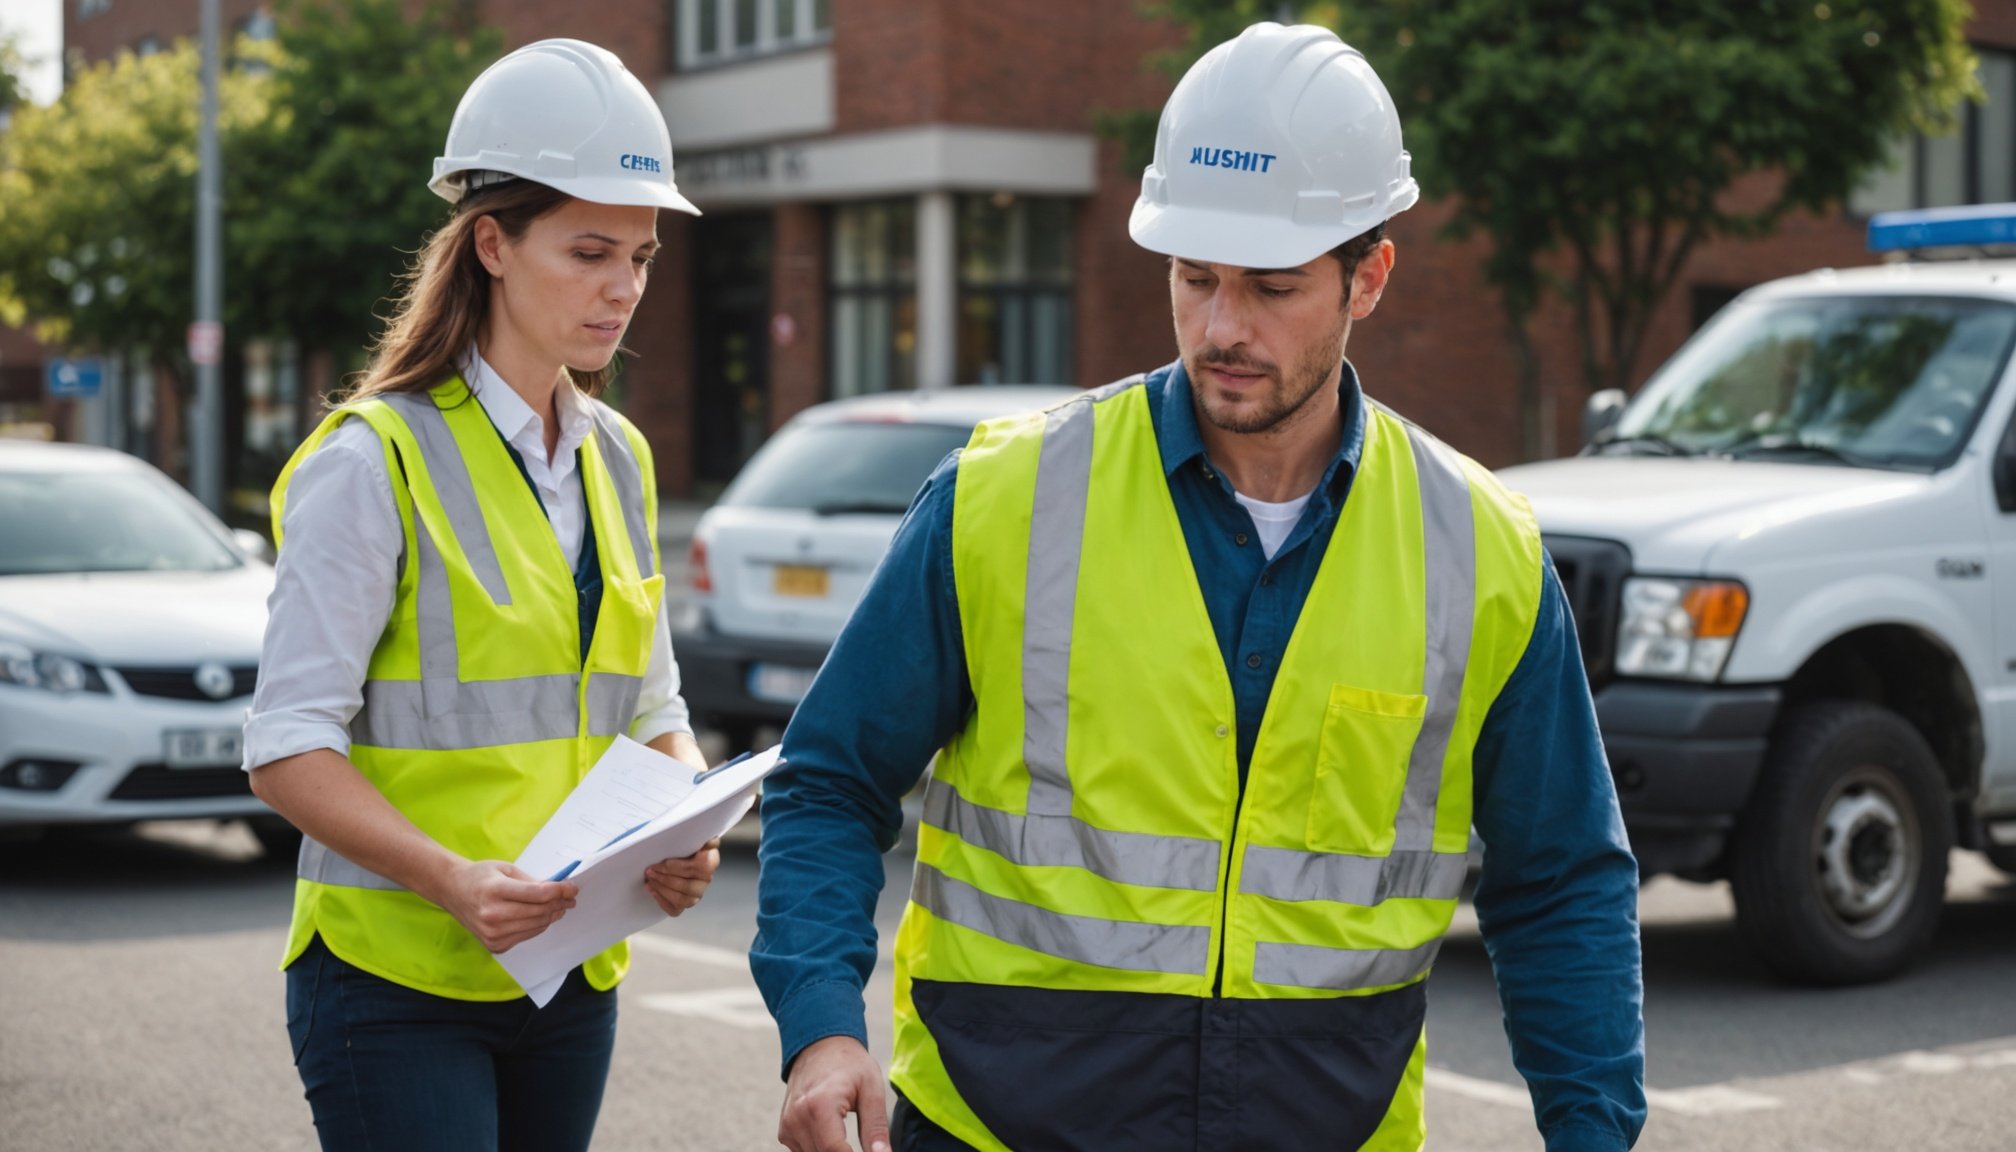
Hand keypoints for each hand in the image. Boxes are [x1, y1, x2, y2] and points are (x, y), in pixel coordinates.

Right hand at [435, 858, 577, 952]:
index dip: (560, 890)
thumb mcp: (506, 869)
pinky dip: (538, 926)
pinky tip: (542, 916)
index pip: (538, 894)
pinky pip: (527, 935)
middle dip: (560, 903)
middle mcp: (492, 915)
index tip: (572, 888)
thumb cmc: (480, 877)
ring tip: (560, 906)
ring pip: (537, 926)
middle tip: (570, 897)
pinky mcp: (495, 945)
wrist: (453, 891)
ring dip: (553, 915)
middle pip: (540, 911)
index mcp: (495, 890)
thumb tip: (558, 890)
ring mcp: (493, 933)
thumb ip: (531, 881)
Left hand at [644, 838, 720, 916]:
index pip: (703, 868)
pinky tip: (652, 890)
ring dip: (663, 890)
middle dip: (666, 879)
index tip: (663, 860)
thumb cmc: (680, 839)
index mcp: (711, 859)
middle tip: (650, 870)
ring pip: (683, 900)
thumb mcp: (689, 831)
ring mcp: (697, 893)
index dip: (680, 867)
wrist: (673, 848)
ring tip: (649, 879)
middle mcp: (707, 879)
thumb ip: (698, 832)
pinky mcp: (685, 902)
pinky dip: (662, 901)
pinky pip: (675, 910)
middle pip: (689, 887)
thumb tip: (705, 836)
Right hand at [778, 1036, 889, 1151]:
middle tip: (864, 1146)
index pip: (834, 1151)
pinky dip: (820, 1150)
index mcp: (819, 1105)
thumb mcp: (872, 1090)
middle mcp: (797, 1117)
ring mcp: (788, 1125)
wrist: (820, 1046)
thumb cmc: (850, 1065)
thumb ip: (876, 1128)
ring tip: (849, 1138)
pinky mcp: (785, 1131)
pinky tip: (833, 1134)